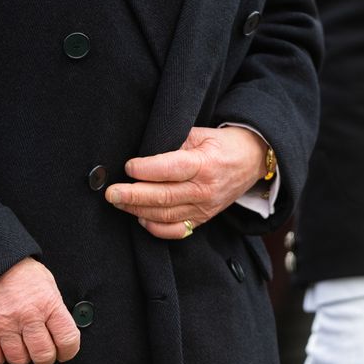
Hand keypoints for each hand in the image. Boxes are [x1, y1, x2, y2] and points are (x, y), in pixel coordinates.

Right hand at [0, 257, 80, 363]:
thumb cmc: (19, 270)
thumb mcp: (46, 282)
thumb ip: (55, 308)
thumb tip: (62, 332)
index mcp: (47, 303)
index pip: (67, 340)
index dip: (68, 350)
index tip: (64, 351)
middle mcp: (27, 316)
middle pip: (43, 356)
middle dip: (45, 356)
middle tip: (41, 349)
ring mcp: (4, 324)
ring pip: (19, 360)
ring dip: (21, 355)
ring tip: (20, 341)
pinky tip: (2, 344)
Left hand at [105, 126, 264, 239]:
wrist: (253, 161)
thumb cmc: (223, 144)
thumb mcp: (202, 133)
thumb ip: (175, 141)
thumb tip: (145, 150)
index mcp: (205, 164)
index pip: (171, 169)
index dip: (146, 169)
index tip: (128, 166)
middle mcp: (204, 190)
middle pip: (164, 196)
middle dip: (133, 195)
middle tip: (111, 193)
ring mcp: (204, 208)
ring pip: (166, 215)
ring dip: (138, 210)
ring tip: (119, 202)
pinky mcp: (202, 219)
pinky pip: (176, 230)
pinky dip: (156, 228)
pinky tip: (140, 218)